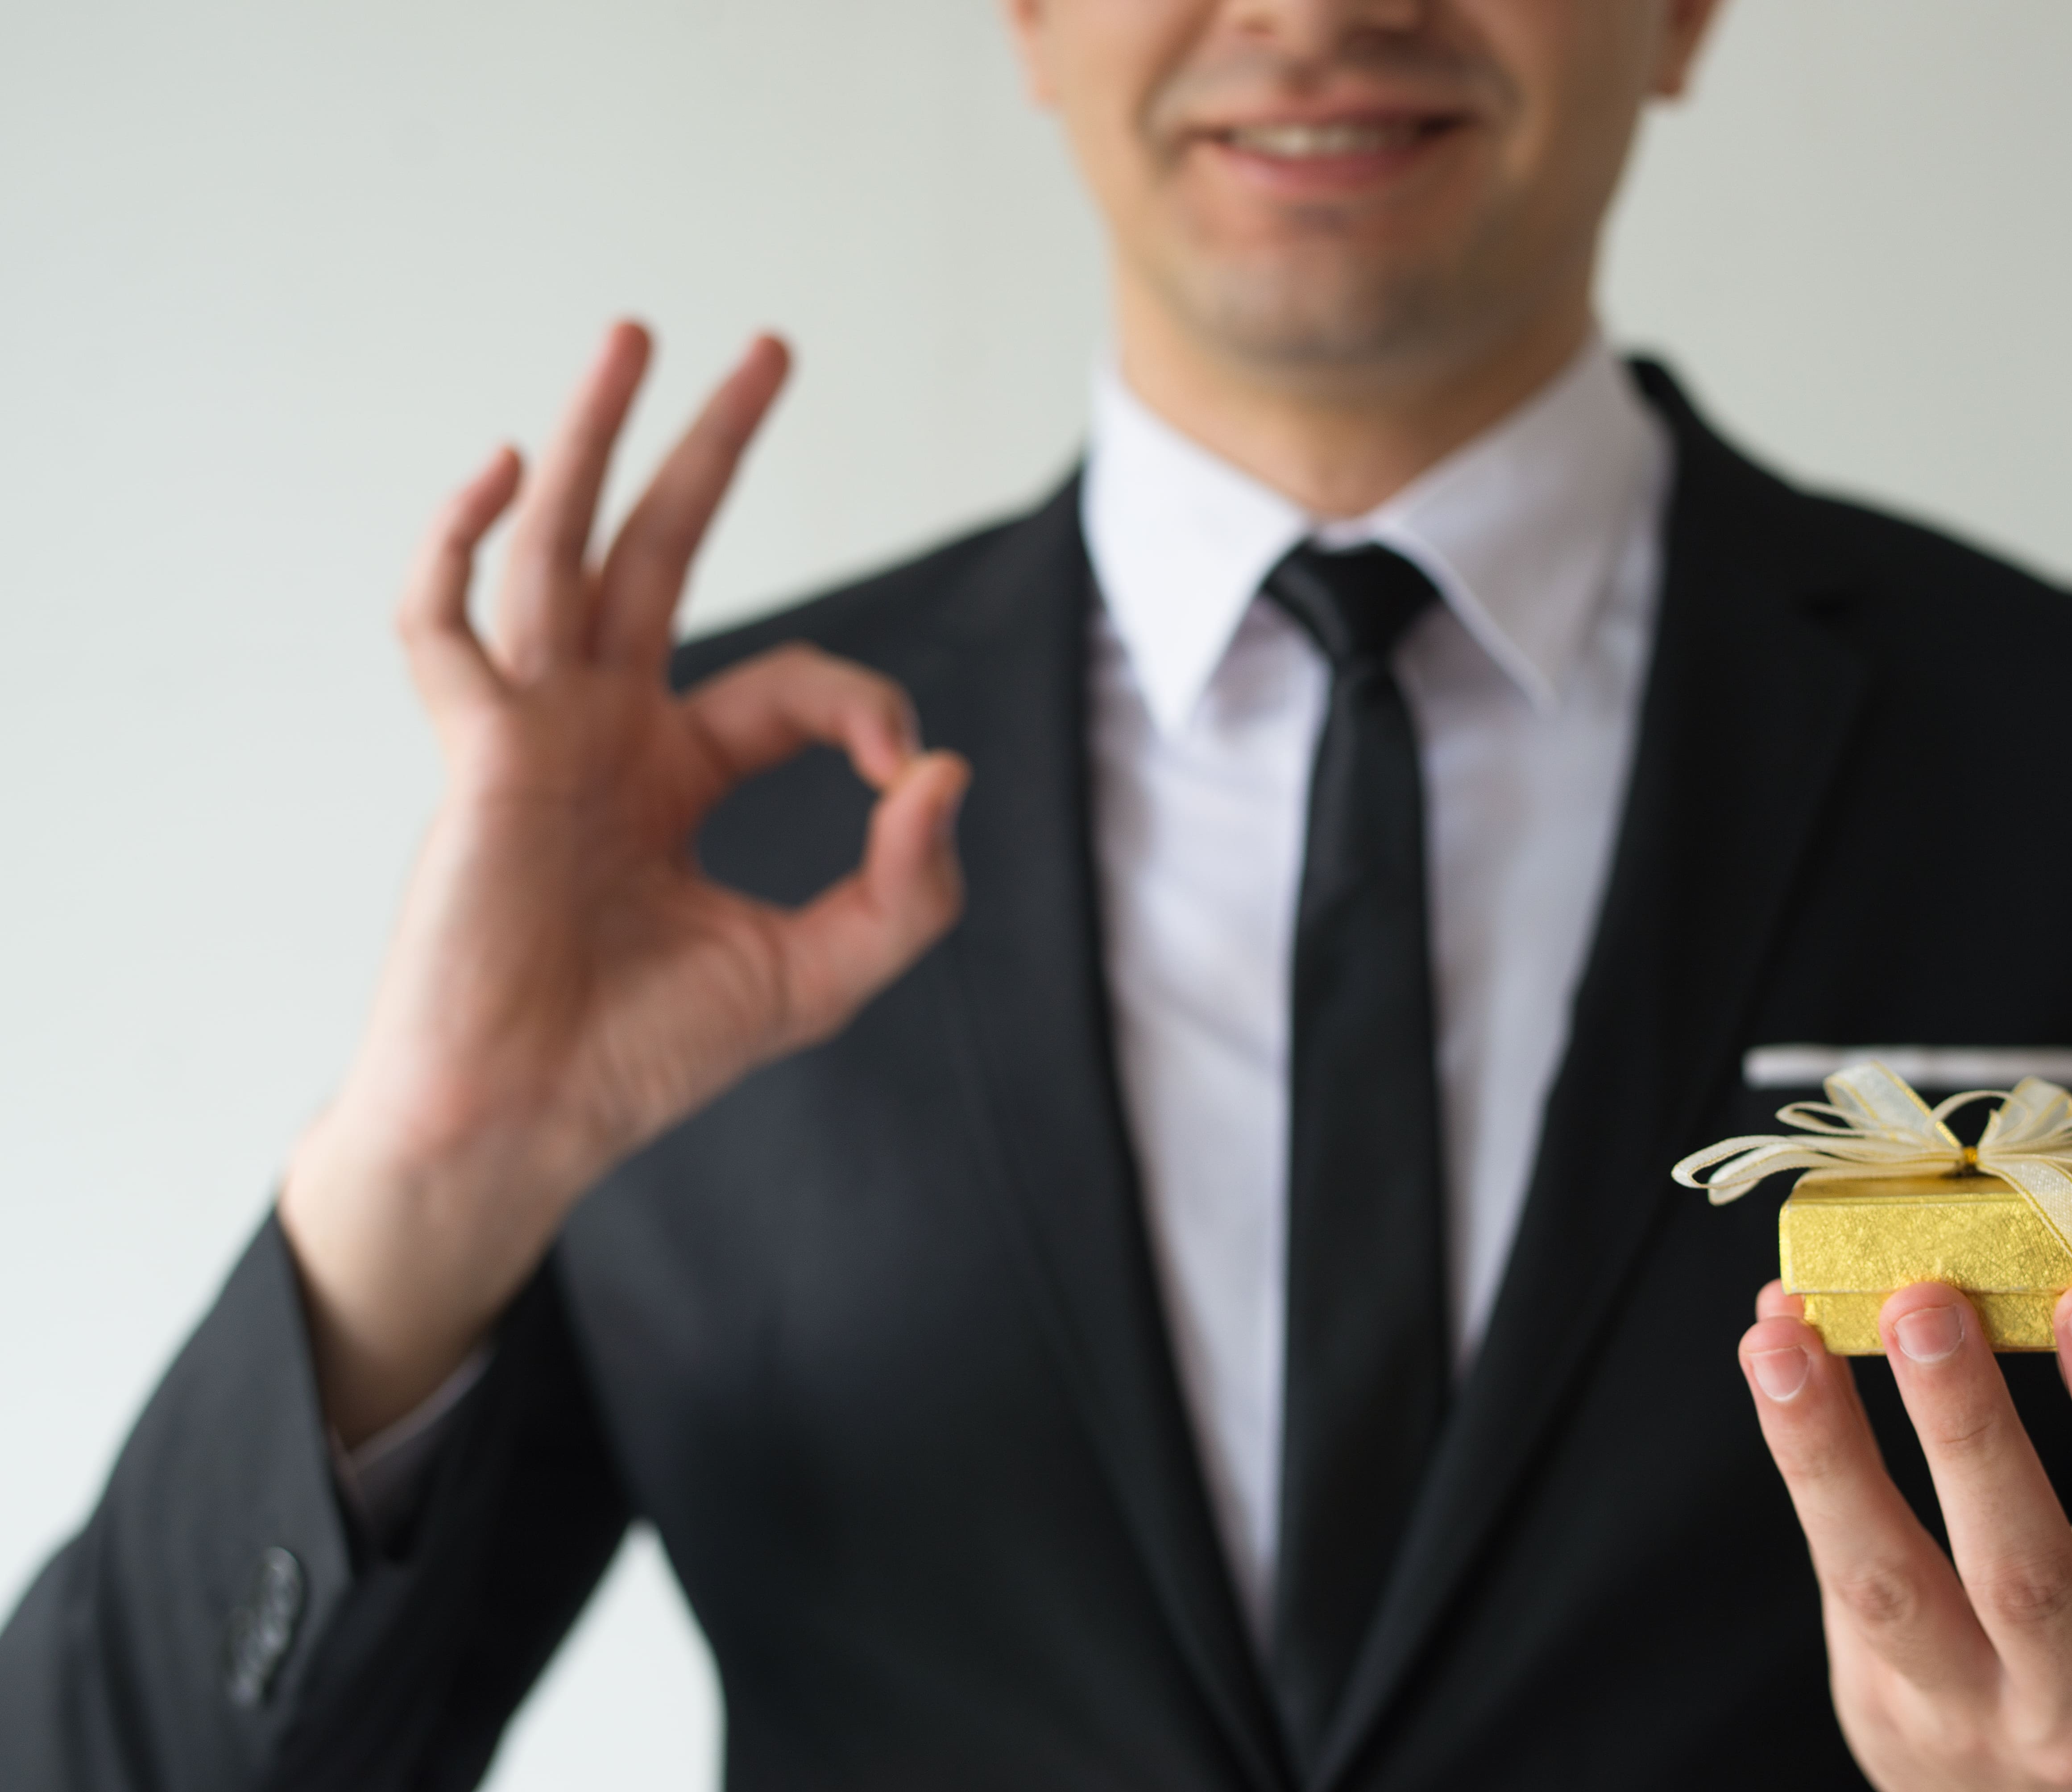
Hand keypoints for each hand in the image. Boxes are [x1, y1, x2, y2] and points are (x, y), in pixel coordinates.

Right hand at [281, 323, 969, 1441]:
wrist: (531, 1124)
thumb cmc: (650, 1055)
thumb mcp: (820, 973)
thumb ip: (908, 887)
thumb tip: (947, 769)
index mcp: (677, 771)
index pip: (793, 684)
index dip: (867, 707)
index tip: (903, 783)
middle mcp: (603, 729)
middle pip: (661, 552)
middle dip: (711, 448)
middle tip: (766, 348)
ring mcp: (532, 731)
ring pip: (561, 550)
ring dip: (597, 439)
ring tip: (637, 336)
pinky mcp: (474, 756)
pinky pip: (444, 626)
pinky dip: (464, 545)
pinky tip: (509, 471)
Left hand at [1738, 1280, 2071, 1791]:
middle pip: (2023, 1573)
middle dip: (1969, 1427)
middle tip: (1923, 1299)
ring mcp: (1976, 1719)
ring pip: (1892, 1586)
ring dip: (1831, 1450)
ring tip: (1784, 1334)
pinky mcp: (1886, 1710)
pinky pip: (1840, 1575)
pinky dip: (1804, 1460)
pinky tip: (1776, 1362)